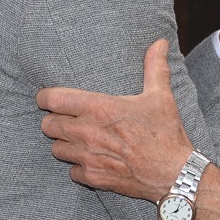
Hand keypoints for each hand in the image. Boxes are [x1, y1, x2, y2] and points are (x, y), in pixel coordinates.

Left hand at [38, 39, 193, 201]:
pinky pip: (72, 172)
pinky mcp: (93, 178)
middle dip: (54, 121)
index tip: (48, 98)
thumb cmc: (166, 134)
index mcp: (99, 108)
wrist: (174, 173)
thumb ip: (154, 67)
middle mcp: (87, 133)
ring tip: (79, 140)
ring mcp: (88, 157)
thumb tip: (160, 42)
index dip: (45, 97)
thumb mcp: (161, 97)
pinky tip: (92, 161)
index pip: (53, 99)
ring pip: (56, 149)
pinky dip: (79, 167)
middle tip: (66, 119)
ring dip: (65, 144)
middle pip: (48, 125)